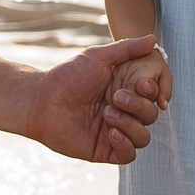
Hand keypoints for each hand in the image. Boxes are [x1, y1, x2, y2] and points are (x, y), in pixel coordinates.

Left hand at [26, 35, 162, 164]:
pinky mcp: (104, 150)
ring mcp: (114, 133)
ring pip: (143, 138)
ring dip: (131, 125)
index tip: (142, 84)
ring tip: (106, 113)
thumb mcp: (99, 57)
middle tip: (115, 97)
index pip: (151, 98)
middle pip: (150, 116)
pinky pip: (129, 155)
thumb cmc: (68, 76)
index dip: (151, 93)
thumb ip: (127, 49)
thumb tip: (153, 39)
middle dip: (138, 106)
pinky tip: (111, 132)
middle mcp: (123, 114)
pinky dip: (125, 144)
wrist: (42, 100)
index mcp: (124, 93)